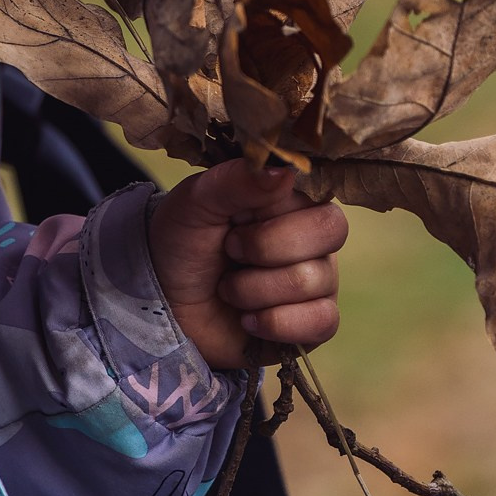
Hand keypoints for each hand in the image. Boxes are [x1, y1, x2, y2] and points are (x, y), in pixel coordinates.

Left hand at [146, 161, 346, 372]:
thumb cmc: (182, 244)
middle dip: (265, 248)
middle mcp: (313, 236)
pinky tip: (247, 319)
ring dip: (253, 289)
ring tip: (228, 287)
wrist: (165, 303)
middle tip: (230, 251)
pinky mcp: (313, 321)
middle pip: (330, 231)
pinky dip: (275, 323)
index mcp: (291, 198)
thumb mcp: (196, 202)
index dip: (270, 214)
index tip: (233, 221)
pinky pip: (323, 322)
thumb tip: (285, 172)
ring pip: (314, 281)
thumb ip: (235, 181)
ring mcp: (318, 279)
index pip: (315, 193)